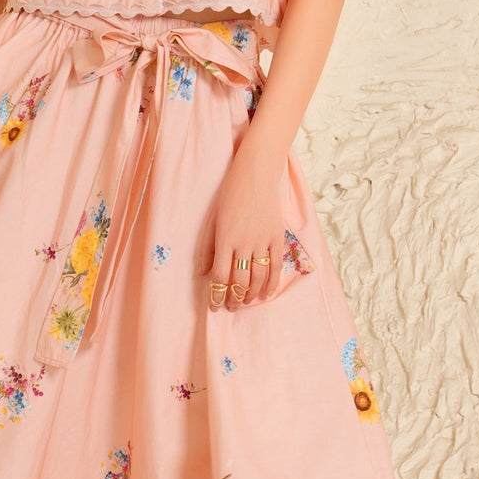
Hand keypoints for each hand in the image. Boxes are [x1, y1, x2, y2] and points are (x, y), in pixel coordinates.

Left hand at [202, 140, 285, 310]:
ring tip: (246, 302)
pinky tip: (267, 293)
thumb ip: (207, 247)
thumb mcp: (213, 218)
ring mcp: (262, 239)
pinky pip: (276, 265)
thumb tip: (201, 274)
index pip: (220, 276)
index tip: (215, 306)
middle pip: (240, 280)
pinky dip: (272, 282)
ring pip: (259, 276)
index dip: (217, 295)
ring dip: (252, 294)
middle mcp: (244, 242)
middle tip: (231, 306)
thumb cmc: (230, 193)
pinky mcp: (277, 236)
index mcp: (224, 238)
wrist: (256, 172)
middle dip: (234, 298)